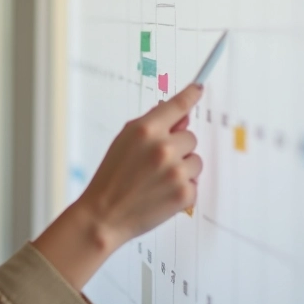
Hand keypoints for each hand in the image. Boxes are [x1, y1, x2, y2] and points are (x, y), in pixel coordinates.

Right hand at [76, 82, 202, 249]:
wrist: (104, 215)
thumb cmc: (111, 177)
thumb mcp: (123, 141)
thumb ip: (152, 125)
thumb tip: (180, 115)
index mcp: (146, 130)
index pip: (177, 105)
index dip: (191, 94)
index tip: (199, 88)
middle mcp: (163, 147)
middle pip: (190, 137)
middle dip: (178, 147)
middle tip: (156, 163)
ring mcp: (176, 171)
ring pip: (196, 160)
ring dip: (183, 168)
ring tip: (158, 180)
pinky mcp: (184, 193)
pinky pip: (195, 183)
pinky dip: (182, 188)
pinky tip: (162, 194)